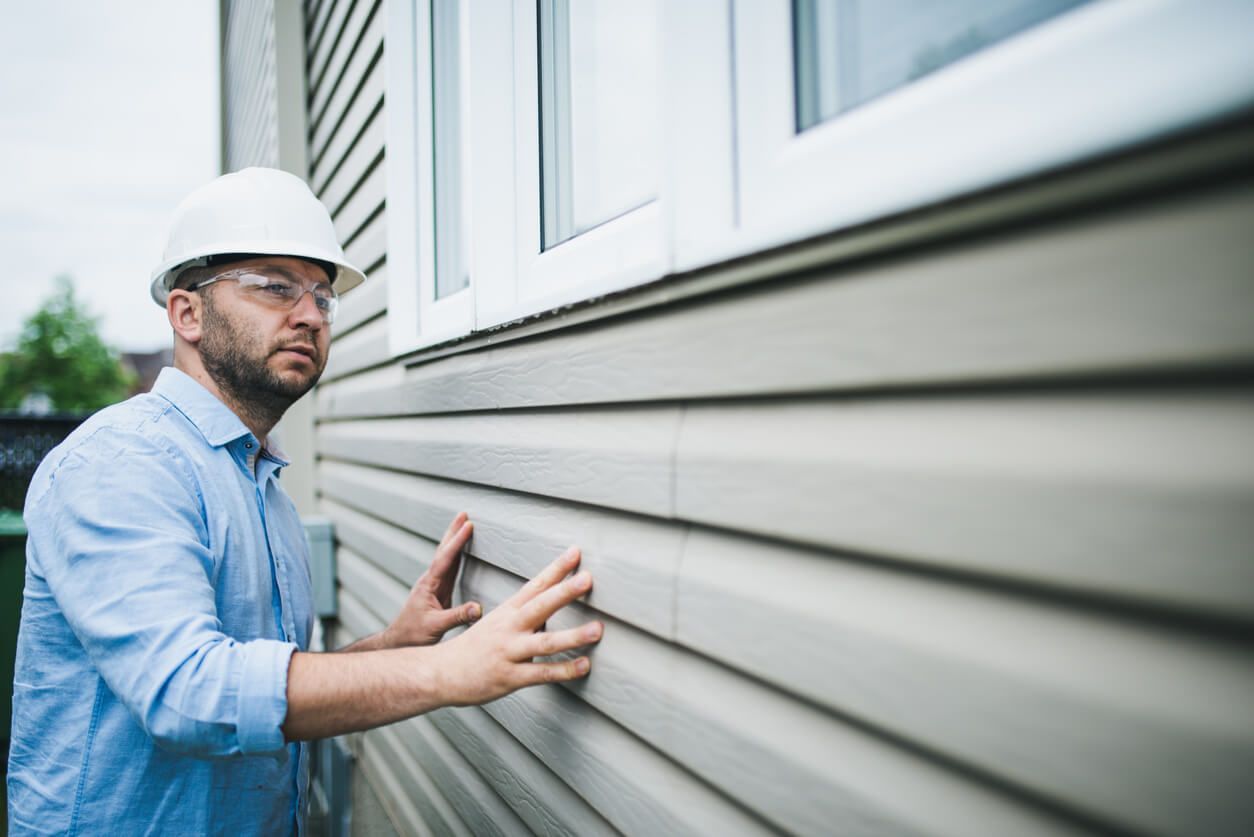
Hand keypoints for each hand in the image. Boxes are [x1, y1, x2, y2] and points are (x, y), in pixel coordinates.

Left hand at [382, 512, 481, 647]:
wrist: (399, 641)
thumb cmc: (413, 634)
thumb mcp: (436, 627)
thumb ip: (457, 616)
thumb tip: (479, 608)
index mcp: (429, 585)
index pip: (446, 559)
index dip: (457, 542)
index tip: (468, 525)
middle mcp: (430, 581)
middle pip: (443, 551)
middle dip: (453, 532)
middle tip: (463, 514)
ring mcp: (433, 585)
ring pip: (446, 558)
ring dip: (454, 541)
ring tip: (463, 525)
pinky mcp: (438, 591)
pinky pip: (449, 568)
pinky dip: (456, 555)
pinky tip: (459, 552)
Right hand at [430, 546, 602, 705]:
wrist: (440, 672)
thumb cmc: (474, 647)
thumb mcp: (497, 622)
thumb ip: (526, 615)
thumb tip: (554, 608)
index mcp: (508, 611)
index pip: (535, 585)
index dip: (556, 569)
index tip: (576, 552)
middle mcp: (509, 628)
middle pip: (540, 606)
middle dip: (565, 591)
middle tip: (588, 578)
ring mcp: (509, 652)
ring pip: (545, 642)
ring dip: (573, 635)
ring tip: (598, 629)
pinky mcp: (510, 677)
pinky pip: (541, 674)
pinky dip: (565, 670)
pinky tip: (585, 665)